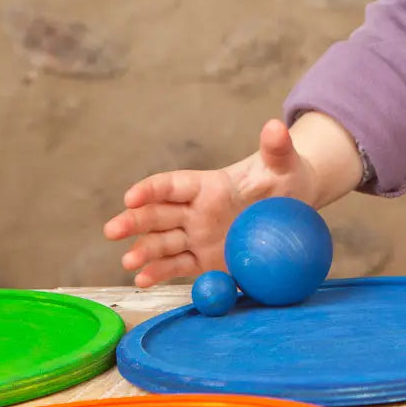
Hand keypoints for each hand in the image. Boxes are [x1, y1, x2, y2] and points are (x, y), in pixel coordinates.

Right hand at [102, 118, 320, 287]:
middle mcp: (195, 210)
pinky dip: (159, 272)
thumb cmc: (285, 179)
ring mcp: (197, 236)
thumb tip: (276, 126)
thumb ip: (277, 147)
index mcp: (207, 185)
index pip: (173, 184)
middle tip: (112, 230)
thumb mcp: (284, 163)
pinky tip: (143, 280)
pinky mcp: (204, 260)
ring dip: (144, 251)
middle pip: (158, 214)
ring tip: (128, 262)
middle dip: (134, 220)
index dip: (151, 189)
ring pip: (162, 242)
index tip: (131, 196)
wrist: (293, 209)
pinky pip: (178, 266)